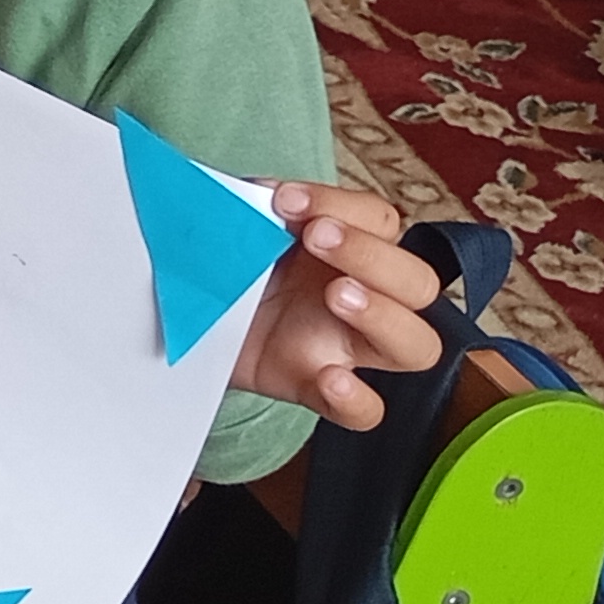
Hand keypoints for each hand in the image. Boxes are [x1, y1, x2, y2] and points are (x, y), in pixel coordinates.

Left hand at [231, 182, 447, 426]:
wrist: (184, 317)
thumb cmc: (223, 265)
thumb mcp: (234, 228)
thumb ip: (248, 208)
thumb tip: (245, 192)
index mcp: (348, 249)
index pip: (380, 221)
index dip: (340, 203)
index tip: (284, 199)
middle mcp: (362, 297)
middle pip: (418, 282)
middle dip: (372, 254)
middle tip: (316, 237)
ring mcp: (344, 348)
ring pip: (416, 344)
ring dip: (384, 314)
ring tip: (336, 294)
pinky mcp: (313, 388)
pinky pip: (364, 411)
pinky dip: (356, 399)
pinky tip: (331, 378)